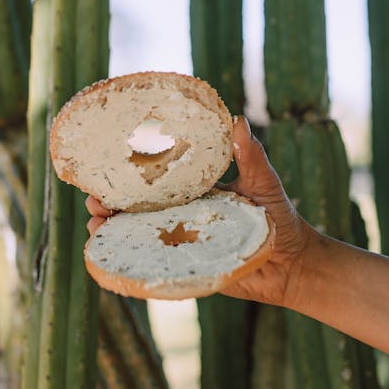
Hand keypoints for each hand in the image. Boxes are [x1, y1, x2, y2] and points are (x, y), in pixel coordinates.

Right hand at [83, 115, 314, 309]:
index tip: (109, 167)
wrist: (295, 265)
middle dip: (112, 203)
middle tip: (93, 199)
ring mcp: (184, 243)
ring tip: (96, 225)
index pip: (159, 181)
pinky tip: (108, 254)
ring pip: (139, 235)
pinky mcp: (188, 268)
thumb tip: (238, 120)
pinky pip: (154, 264)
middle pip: (139, 209)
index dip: (133, 176)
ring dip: (113, 230)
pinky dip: (130, 260)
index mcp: (198, 192)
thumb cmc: (281, 220)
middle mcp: (185, 216)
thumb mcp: (264, 183)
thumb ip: (251, 156)